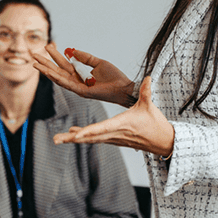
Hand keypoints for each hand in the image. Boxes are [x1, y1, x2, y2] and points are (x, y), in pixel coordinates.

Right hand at [31, 43, 136, 107]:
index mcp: (80, 74)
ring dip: (46, 70)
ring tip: (36, 63)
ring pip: (58, 78)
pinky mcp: (82, 92)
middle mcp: (76, 81)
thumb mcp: (98, 63)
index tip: (48, 46)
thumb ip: (85, 57)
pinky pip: (67, 84)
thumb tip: (73, 51)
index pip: (64, 64)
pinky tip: (48, 72)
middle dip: (46, 62)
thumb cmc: (114, 77)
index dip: (56, 55)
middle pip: (57, 71)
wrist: (123, 87)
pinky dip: (57, 78)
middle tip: (34, 54)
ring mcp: (77, 87)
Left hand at [53, 76, 174, 156]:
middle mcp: (114, 134)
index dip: (88, 131)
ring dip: (73, 139)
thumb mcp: (149, 106)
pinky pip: (94, 139)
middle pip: (90, 137)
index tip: (75, 134)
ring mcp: (113, 139)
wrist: (161, 141)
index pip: (102, 128)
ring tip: (57, 139)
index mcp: (121, 124)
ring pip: (89, 139)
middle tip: (56, 140)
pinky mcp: (113, 140)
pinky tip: (73, 133)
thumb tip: (148, 77)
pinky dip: (83, 136)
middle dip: (72, 138)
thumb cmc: (155, 123)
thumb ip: (146, 91)